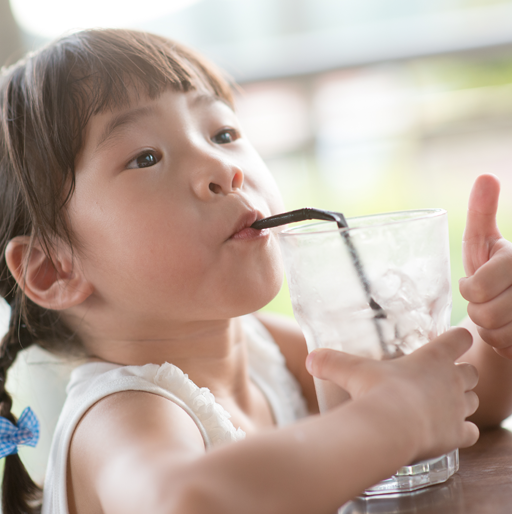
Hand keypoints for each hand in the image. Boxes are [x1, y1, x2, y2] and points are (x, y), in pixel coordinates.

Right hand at [306, 328, 478, 460]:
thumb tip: (311, 358)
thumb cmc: (376, 391)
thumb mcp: (351, 370)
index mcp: (433, 358)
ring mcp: (458, 408)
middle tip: (442, 378)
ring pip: (474, 401)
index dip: (458, 338)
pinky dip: (463, 431)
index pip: (459, 338)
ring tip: (443, 405)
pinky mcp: (458, 434)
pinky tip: (449, 432)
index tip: (454, 339)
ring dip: (464, 402)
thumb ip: (331, 362)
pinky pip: (472, 431)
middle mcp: (452, 380)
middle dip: (462, 373)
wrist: (390, 426)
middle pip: (472, 372)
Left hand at [459, 174, 511, 358]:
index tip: (476, 283)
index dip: (469, 290)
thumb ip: (482, 212)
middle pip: (484, 315)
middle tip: (489, 301)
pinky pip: (509, 351)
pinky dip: (504, 346)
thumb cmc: (494, 270)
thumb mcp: (484, 242)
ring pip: (497, 337)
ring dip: (491, 330)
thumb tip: (485, 177)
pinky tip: (511, 331)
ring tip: (501, 315)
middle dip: (479, 311)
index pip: (475, 290)